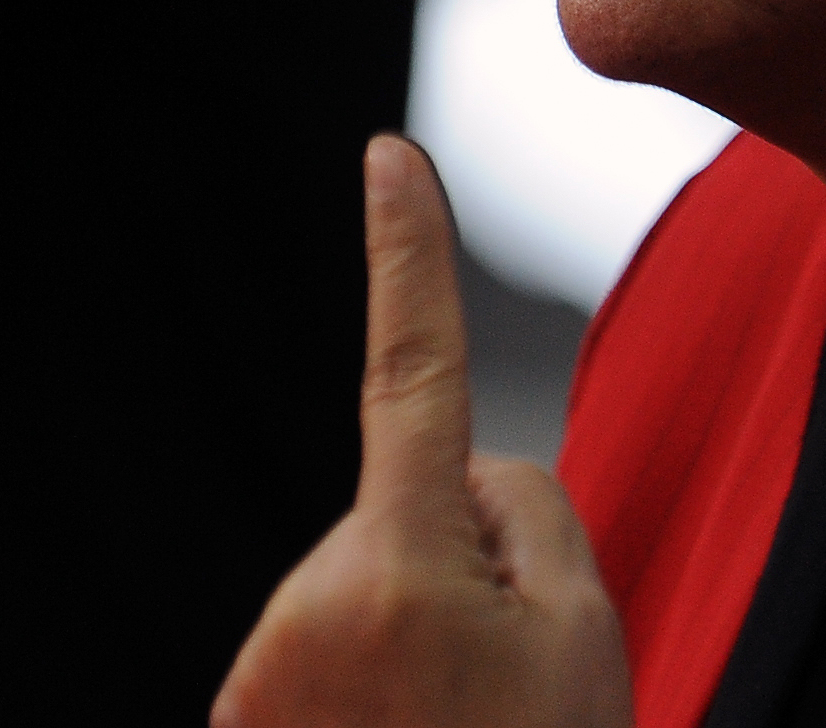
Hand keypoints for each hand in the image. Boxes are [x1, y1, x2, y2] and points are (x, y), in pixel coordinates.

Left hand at [214, 135, 632, 727]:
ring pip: (369, 583)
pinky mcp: (239, 720)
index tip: (390, 153)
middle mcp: (302, 603)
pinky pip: (328, 650)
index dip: (408, 255)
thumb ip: (529, 511)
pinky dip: (373, 684)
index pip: (413, 372)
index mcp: (397, 562)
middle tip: (512, 680)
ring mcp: (258, 674)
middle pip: (410, 509)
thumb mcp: (587, 626)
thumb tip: (467, 477)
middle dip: (466, 562)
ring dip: (420, 633)